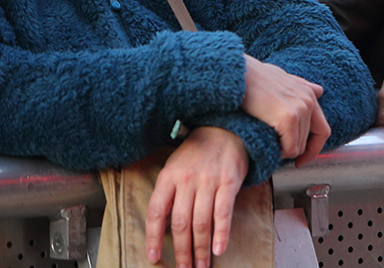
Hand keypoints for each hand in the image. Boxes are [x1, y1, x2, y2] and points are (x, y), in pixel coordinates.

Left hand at [145, 126, 248, 267]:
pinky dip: (221, 233)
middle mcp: (187, 179)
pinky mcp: (229, 181)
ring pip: (201, 222)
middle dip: (182, 250)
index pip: (157, 212)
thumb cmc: (198, 152)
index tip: (154, 257)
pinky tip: (219, 248)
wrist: (226, 129)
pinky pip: (223, 212)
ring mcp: (209, 180)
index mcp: (169, 176)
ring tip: (201, 265)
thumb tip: (165, 228)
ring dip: (200, 248)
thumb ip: (169, 193)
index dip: (154, 237)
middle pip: (181, 222)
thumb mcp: (175, 166)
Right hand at [241, 55, 329, 165]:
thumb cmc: (253, 77)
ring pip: (299, 146)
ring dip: (285, 151)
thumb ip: (301, 86)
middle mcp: (309, 101)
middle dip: (297, 150)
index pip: (323, 130)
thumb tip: (319, 91)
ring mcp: (300, 109)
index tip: (302, 159)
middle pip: (312, 141)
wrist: (237, 74)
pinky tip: (268, 145)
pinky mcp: (288, 118)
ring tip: (270, 144)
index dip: (314, 148)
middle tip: (282, 155)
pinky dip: (280, 153)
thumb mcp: (282, 78)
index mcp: (309, 93)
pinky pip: (290, 148)